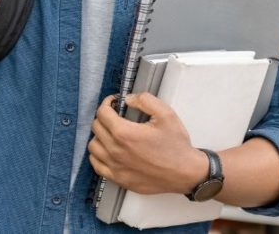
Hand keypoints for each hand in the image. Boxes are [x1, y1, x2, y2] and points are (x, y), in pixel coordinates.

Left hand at [88, 93, 206, 194]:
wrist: (185, 173)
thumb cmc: (176, 145)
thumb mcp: (166, 114)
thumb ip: (145, 100)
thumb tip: (128, 99)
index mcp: (124, 133)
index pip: (102, 113)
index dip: (106, 103)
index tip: (113, 102)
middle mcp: (115, 150)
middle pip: (96, 127)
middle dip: (104, 117)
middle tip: (115, 115)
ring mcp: (115, 167)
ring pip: (93, 146)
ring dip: (99, 136)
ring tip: (111, 133)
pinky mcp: (118, 179)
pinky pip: (97, 165)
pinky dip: (98, 155)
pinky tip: (108, 150)